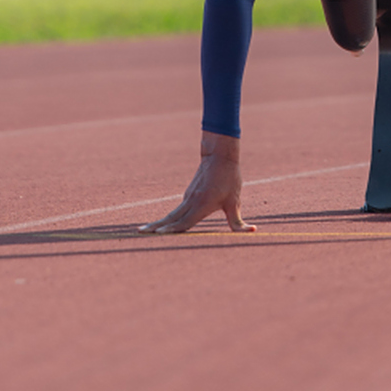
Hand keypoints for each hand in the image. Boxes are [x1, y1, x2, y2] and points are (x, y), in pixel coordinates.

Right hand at [139, 132, 257, 233]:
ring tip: (143, 230)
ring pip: (171, 214)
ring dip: (157, 223)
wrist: (219, 155)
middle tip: (139, 233)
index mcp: (201, 205)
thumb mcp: (235, 202)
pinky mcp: (188, 195)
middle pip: (170, 218)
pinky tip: (160, 225)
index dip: (171, 230)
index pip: (184, 222)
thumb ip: (238, 222)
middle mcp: (191, 202)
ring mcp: (188, 198)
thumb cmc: (229, 179)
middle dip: (155, 227)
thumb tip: (251, 231)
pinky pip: (176, 211)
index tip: (156, 235)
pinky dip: (166, 219)